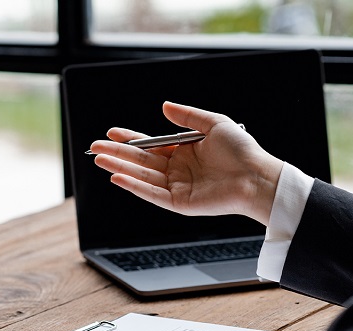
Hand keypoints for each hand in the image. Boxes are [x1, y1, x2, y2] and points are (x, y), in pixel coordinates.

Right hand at [88, 101, 283, 225]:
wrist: (257, 176)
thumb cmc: (241, 150)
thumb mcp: (214, 123)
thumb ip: (187, 116)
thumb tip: (164, 106)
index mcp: (183, 151)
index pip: (150, 145)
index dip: (130, 138)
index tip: (111, 132)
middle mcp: (177, 170)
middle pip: (140, 161)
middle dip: (117, 153)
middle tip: (95, 147)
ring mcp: (176, 187)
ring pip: (142, 176)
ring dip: (120, 168)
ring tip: (100, 159)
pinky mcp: (178, 203)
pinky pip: (151, 194)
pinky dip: (134, 186)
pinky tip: (118, 177)